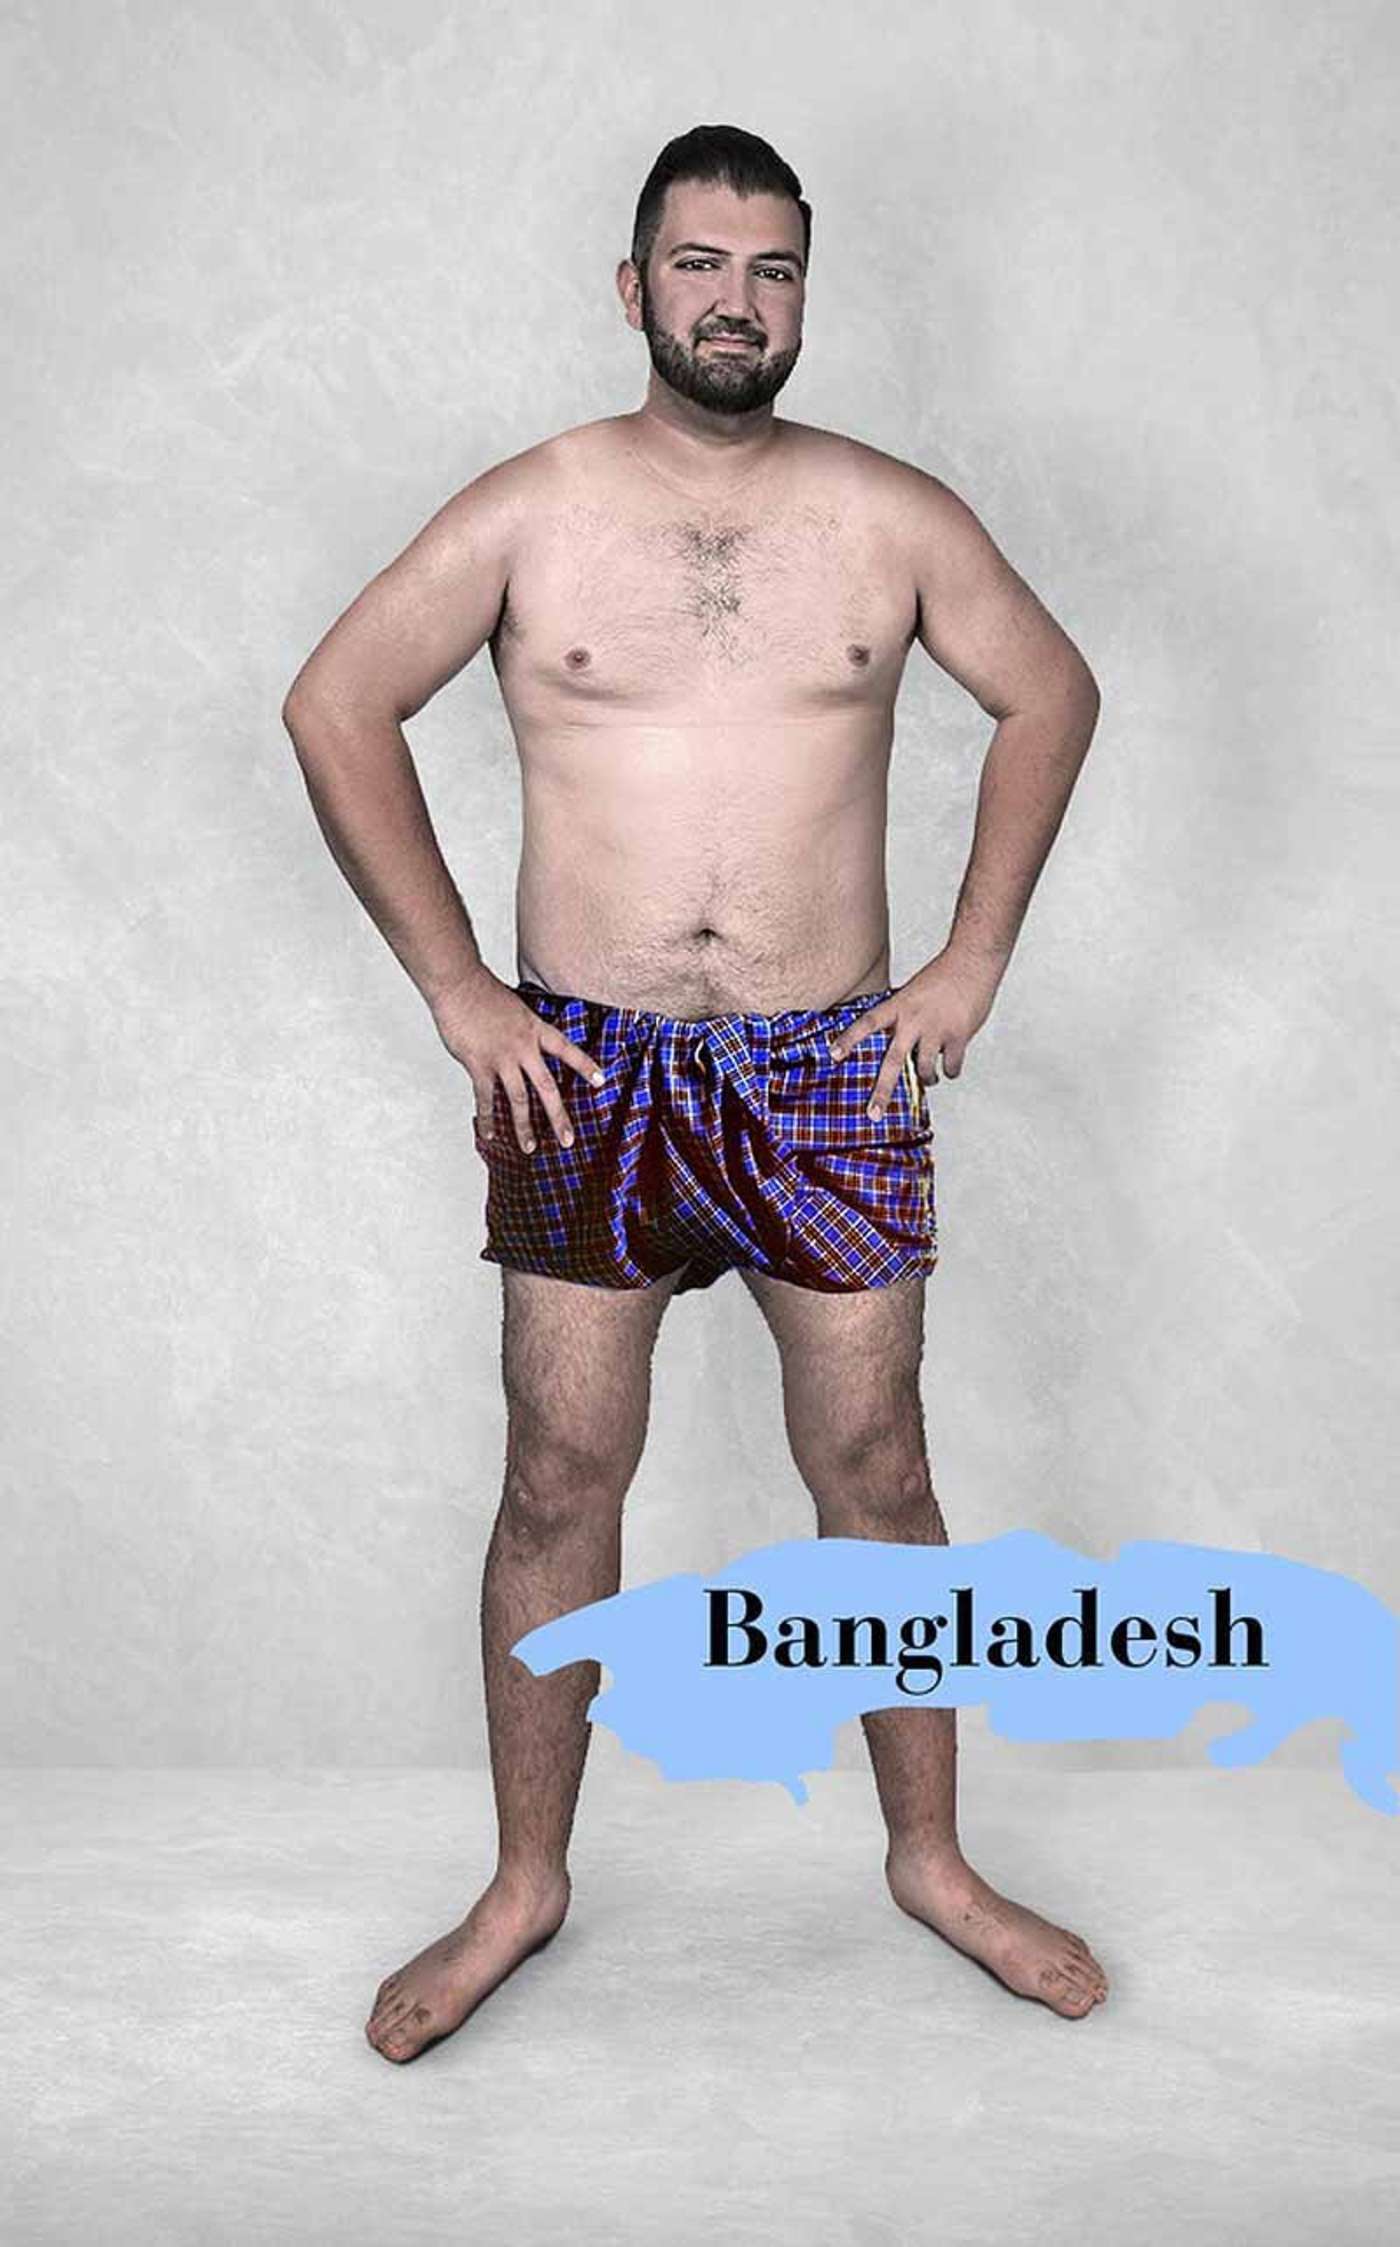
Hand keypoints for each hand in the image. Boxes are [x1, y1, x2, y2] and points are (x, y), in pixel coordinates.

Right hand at [431, 963, 604, 1151]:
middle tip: (568, 1139)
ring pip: (519, 1100)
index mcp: (535, 1030)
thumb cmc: (481, 991)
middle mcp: (524, 1048)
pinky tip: (490, 1134)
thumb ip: (521, 1030)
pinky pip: (486, 1098)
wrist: (459, 985)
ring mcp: (502, 1059)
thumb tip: (521, 1046)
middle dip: (558, 1117)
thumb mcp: (514, 1007)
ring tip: (530, 1147)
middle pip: (547, 1088)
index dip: (585, 1065)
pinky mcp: (479, 1065)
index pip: (566, 1050)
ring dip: (524, 1127)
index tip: (601, 1081)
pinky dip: (488, 1118)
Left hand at [828, 952, 999, 1117]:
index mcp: (899, 1006)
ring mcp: (936, 1030)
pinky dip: (951, 1070)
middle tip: (873, 1113)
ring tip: (930, 1078)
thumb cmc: (944, 976)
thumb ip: (903, 1017)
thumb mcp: (913, 993)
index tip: (833, 1055)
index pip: (868, 1023)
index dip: (849, 1039)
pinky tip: (951, 1065)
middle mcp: (914, 1020)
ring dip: (928, 1079)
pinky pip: (951, 1067)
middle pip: (893, 1061)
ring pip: (925, 1070)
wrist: (973, 961)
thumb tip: (898, 1044)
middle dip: (882, 1091)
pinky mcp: (958, 1036)